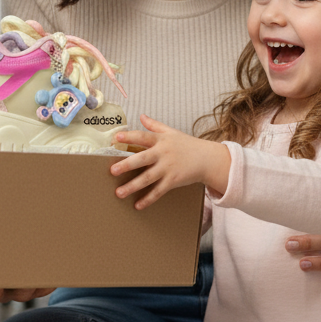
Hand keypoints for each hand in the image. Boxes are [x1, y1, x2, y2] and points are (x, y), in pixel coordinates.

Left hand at [110, 115, 228, 207]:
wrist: (207, 159)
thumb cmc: (187, 145)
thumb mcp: (171, 132)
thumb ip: (154, 125)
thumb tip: (141, 116)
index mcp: (161, 140)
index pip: (143, 137)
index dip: (129, 137)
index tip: (116, 138)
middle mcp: (163, 154)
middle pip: (142, 159)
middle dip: (126, 165)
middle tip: (112, 171)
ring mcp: (168, 168)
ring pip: (147, 178)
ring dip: (132, 186)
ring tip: (118, 193)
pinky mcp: (173, 181)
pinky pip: (158, 191)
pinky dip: (148, 199)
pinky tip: (137, 205)